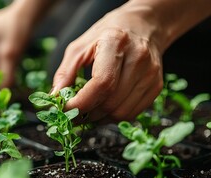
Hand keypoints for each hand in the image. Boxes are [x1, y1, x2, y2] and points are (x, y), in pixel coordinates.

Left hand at [51, 4, 163, 123]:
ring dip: (100, 118)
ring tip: (88, 112)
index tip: (66, 109)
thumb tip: (54, 98)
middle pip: (111, 102)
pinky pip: (132, 113)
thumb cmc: (109, 34)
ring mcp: (150, 74)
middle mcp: (137, 58)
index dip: (82, 103)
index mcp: (115, 43)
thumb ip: (65, 73)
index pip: (102, 83)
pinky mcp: (156, 86)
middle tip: (74, 113)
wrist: (144, 25)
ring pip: (121, 112)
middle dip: (88, 113)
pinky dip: (114, 116)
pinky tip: (104, 109)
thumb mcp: (80, 46)